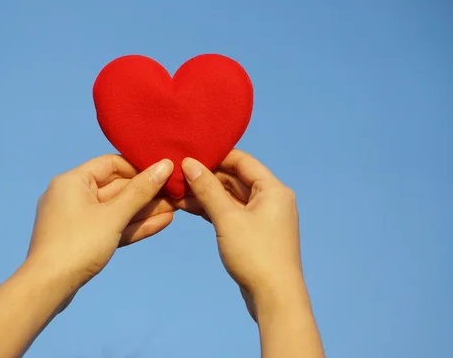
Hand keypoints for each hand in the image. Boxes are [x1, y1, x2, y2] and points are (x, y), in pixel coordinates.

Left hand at [26, 154, 174, 301]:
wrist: (48, 287)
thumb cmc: (78, 244)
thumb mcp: (114, 215)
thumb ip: (140, 191)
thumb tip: (165, 165)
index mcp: (72, 181)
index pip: (111, 164)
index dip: (138, 167)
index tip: (163, 172)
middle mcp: (72, 195)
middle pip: (116, 188)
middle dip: (146, 193)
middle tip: (176, 193)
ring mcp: (77, 219)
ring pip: (117, 210)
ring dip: (144, 210)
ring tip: (176, 208)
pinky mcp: (83, 239)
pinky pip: (112, 226)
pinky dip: (133, 225)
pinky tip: (161, 222)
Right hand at [174, 149, 304, 318]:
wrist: (274, 298)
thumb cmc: (255, 254)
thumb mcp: (227, 218)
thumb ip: (208, 189)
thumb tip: (189, 163)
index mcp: (273, 189)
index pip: (242, 161)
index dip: (216, 156)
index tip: (190, 155)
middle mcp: (271, 199)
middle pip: (235, 178)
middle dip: (207, 177)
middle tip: (178, 175)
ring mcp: (263, 217)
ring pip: (231, 197)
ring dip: (207, 195)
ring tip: (177, 192)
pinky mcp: (254, 233)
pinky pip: (231, 213)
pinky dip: (213, 210)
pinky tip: (189, 207)